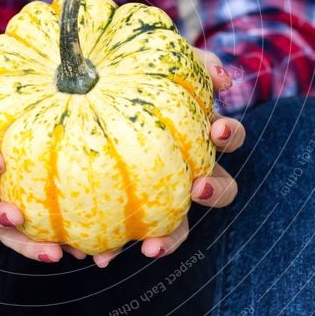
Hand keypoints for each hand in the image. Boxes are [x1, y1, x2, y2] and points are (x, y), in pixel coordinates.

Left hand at [92, 47, 243, 267]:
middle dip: (214, 190)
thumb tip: (223, 79)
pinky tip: (90, 254)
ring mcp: (163, 196)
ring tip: (149, 246)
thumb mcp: (163, 61)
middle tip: (199, 186)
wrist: (84, 95)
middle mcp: (190, 170)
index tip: (217, 126)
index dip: (230, 133)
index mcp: (199, 134)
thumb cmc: (134, 79)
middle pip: (220, 187)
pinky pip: (126, 236)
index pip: (229, 136)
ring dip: (170, 238)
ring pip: (179, 225)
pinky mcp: (130, 216)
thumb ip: (194, 63)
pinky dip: (114, 248)